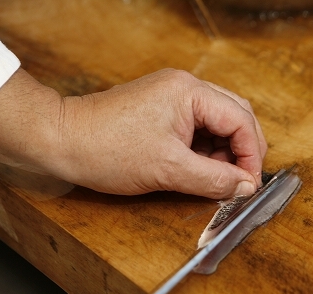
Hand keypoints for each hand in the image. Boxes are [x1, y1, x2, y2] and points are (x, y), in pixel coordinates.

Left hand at [0, 68, 266, 198]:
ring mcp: (172, 97)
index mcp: (190, 92)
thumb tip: (246, 186)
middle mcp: (185, 88)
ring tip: (215, 180)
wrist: (61, 142)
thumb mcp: (169, 169)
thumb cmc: (106, 149)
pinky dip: (205, 151)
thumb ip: (214, 179)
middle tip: (240, 182)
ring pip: (218, 124)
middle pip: (235, 116)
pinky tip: (199, 171)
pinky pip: (197, 129)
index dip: (251, 155)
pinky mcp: (162, 110)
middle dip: (242, 151)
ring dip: (224, 153)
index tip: (250, 184)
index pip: (241, 119)